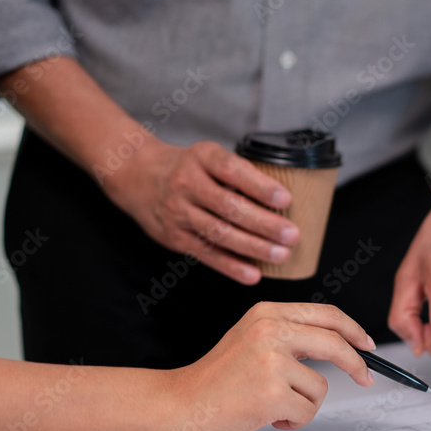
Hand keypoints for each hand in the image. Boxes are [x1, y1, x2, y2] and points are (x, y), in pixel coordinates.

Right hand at [104, 138, 300, 284]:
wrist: (139, 178)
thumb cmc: (189, 168)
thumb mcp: (209, 156)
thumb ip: (239, 174)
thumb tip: (282, 200)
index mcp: (202, 157)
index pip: (233, 171)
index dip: (260, 186)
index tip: (285, 199)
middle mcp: (188, 184)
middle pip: (229, 207)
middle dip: (264, 224)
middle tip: (292, 235)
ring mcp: (179, 212)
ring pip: (220, 233)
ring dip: (253, 247)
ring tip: (281, 254)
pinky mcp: (175, 237)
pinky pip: (207, 254)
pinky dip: (232, 266)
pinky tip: (253, 274)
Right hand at [165, 302, 375, 430]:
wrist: (181, 403)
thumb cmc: (217, 379)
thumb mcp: (251, 338)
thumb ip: (288, 335)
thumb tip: (337, 346)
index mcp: (267, 313)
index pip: (325, 314)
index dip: (353, 329)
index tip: (366, 344)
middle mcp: (270, 331)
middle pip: (335, 343)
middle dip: (357, 364)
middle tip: (365, 378)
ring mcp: (271, 362)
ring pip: (321, 387)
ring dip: (304, 404)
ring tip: (274, 405)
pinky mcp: (271, 393)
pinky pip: (306, 412)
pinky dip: (292, 421)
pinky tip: (267, 416)